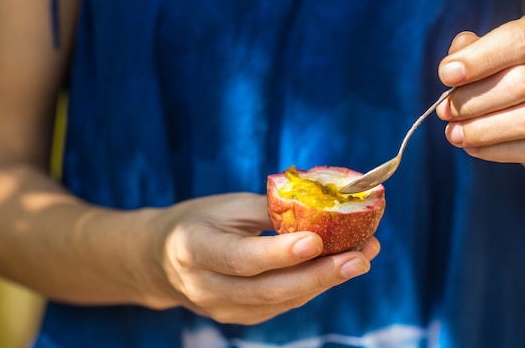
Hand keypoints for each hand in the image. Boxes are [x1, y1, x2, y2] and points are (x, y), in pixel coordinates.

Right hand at [147, 192, 379, 324]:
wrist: (162, 259)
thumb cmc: (199, 221)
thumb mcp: (227, 206)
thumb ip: (270, 211)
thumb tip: (323, 209)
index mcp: (195, 249)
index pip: (242, 259)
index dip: (280, 253)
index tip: (318, 241)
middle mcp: (205, 287)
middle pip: (268, 290)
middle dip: (320, 275)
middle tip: (361, 257)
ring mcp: (221, 309)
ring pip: (280, 301)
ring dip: (325, 281)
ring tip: (361, 257)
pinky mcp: (237, 318)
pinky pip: (280, 305)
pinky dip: (310, 288)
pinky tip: (337, 269)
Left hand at [436, 13, 524, 174]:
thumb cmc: (510, 80)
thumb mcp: (490, 58)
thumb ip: (472, 52)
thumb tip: (454, 59)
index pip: (521, 38)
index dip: (480, 57)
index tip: (446, 74)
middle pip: (522, 82)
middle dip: (473, 100)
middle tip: (444, 111)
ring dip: (483, 129)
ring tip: (452, 133)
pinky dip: (497, 150)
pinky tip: (472, 148)